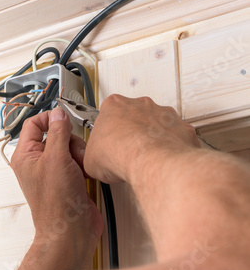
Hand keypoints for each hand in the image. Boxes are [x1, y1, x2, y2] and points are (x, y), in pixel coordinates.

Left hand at [10, 107, 101, 259]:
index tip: (64, 119)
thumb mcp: (56, 159)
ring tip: (80, 169)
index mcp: (26, 155)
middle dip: (70, 141)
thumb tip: (59, 114)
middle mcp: (38, 162)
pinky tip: (86, 175)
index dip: (50, 118)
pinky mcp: (68, 178)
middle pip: (56, 134)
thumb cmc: (56, 203)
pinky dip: (85, 164)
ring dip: (80, 154)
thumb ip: (58, 132)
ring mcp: (54, 171)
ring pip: (70, 147)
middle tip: (72, 154)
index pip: (34, 124)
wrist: (71, 231)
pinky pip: (78, 160)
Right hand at [84, 95, 200, 184]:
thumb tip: (92, 164)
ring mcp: (163, 113)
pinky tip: (163, 160)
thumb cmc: (121, 154)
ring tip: (145, 158)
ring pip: (157, 123)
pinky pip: (176, 136)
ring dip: (152, 137)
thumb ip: (92, 156)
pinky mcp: (180, 127)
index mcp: (114, 105)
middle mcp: (140, 104)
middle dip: (132, 131)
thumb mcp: (90, 160)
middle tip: (126, 150)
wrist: (149, 162)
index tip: (107, 141)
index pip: (108, 113)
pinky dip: (172, 147)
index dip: (107, 130)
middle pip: (134, 115)